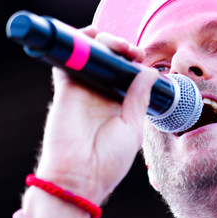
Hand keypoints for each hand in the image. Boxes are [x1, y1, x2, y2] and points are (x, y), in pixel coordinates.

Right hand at [34, 28, 157, 203]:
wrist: (80, 179)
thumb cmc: (107, 163)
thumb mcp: (132, 128)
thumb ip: (138, 98)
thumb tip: (150, 72)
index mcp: (117, 104)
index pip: (125, 72)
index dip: (133, 60)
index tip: (143, 59)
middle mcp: (99, 94)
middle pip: (108, 59)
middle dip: (121, 47)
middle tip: (133, 52)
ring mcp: (82, 90)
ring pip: (89, 54)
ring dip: (103, 41)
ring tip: (117, 46)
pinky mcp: (66, 89)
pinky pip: (67, 59)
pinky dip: (76, 43)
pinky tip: (91, 38)